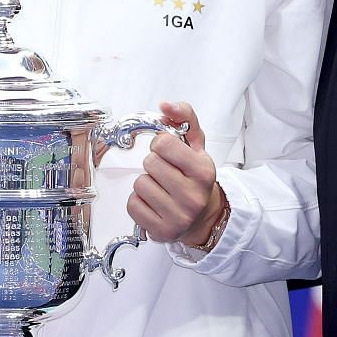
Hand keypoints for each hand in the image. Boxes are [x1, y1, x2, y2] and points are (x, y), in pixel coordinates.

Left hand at [126, 102, 223, 246]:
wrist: (203, 217)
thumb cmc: (195, 178)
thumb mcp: (196, 145)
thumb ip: (184, 118)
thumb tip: (166, 104)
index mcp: (203, 171)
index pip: (163, 144)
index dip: (162, 146)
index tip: (170, 154)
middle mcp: (193, 196)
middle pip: (150, 164)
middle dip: (154, 165)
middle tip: (166, 173)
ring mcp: (178, 216)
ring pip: (139, 185)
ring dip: (146, 184)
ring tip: (162, 189)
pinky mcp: (162, 231)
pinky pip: (133, 205)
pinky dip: (139, 202)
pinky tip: (154, 203)